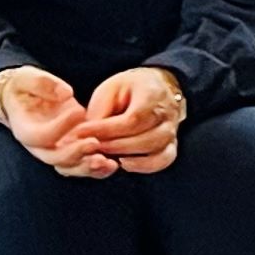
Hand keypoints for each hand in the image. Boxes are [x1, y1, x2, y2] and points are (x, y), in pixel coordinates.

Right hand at [0, 65, 107, 177]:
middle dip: (75, 153)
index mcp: (25, 129)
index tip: (79, 111)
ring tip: (108, 162)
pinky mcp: (71, 151)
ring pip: (70, 167)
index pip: (40, 136)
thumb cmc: (26, 86)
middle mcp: (39, 146)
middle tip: (95, 142)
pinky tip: (113, 165)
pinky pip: (82, 166)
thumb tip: (66, 93)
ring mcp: (55, 151)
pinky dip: (97, 170)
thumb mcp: (27, 78)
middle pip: (54, 158)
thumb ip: (43, 84)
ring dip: (88, 167)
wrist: (28, 98)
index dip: (59, 127)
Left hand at [67, 67, 185, 173]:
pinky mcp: (171, 144)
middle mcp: (169, 115)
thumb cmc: (130, 89)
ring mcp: (173, 131)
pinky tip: (124, 163)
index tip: (81, 132)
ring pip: (155, 152)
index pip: (132, 119)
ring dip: (126, 156)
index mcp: (153, 94)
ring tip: (103, 154)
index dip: (105, 129)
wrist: (157, 87)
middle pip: (145, 139)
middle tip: (89, 145)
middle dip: (113, 146)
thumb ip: (100, 111)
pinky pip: (163, 161)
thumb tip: (89, 135)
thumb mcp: (110, 89)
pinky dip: (144, 166)